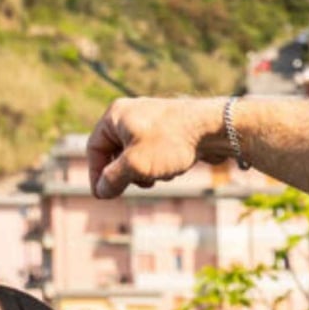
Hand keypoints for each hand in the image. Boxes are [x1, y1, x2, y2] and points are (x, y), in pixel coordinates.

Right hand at [87, 97, 223, 198]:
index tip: (103, 195)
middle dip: (128, 173)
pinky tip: (177, 167)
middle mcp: (131, 114)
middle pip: (117, 153)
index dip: (96, 173)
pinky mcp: (171, 129)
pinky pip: (156, 153)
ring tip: (162, 174)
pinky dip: (161, 164)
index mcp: (115, 115)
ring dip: (147, 171)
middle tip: (143, 184)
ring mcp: (152, 121)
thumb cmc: (171, 143)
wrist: (214, 129)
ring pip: (138, 155)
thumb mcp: (135, 165)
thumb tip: (102, 191)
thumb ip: (113, 179)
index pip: (94, 148)